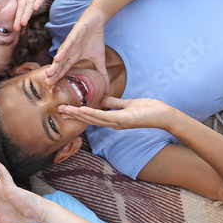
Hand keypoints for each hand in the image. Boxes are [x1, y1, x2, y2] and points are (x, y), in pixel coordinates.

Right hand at [2, 0, 65, 28]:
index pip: (18, 5)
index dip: (14, 14)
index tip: (9, 25)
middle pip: (24, 8)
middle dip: (19, 18)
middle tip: (15, 28)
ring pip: (32, 3)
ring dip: (28, 12)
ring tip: (23, 22)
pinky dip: (39, 0)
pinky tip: (36, 7)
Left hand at [45, 6, 107, 85]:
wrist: (97, 20)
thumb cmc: (96, 39)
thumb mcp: (100, 59)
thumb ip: (102, 73)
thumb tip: (107, 90)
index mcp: (73, 57)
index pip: (64, 69)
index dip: (58, 78)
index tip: (52, 87)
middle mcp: (69, 51)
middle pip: (59, 64)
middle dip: (53, 74)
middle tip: (47, 83)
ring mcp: (70, 43)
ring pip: (61, 54)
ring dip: (55, 64)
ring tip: (49, 73)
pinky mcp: (74, 34)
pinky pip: (68, 43)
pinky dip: (63, 50)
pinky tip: (58, 58)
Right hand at [60, 96, 176, 130]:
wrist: (164, 115)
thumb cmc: (149, 110)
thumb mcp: (128, 104)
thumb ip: (114, 103)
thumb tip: (102, 100)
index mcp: (113, 119)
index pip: (92, 116)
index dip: (78, 113)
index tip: (65, 109)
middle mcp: (113, 123)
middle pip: (89, 119)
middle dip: (73, 115)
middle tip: (58, 110)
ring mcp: (118, 123)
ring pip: (93, 118)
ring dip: (78, 114)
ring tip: (65, 109)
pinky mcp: (124, 120)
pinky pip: (105, 116)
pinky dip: (92, 113)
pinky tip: (82, 109)